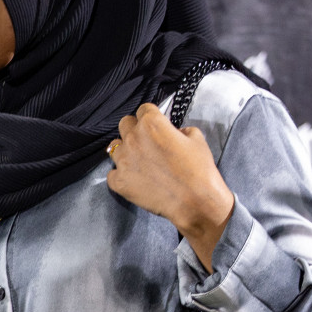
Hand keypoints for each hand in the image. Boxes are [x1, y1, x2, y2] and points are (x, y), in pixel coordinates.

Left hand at [106, 103, 234, 271]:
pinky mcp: (118, 181)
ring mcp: (122, 160)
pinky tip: (135, 180)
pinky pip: (112, 173)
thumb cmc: (199, 169)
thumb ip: (180, 129)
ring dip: (126, 151)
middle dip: (135, 129)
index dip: (152, 116)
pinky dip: (121, 175)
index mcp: (151, 124)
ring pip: (115, 147)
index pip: (144, 109)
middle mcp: (132, 138)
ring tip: (140, 163)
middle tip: (147, 142)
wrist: (195, 201)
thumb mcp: (197, 139)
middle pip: (125, 124)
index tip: (156, 125)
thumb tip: (173, 132)